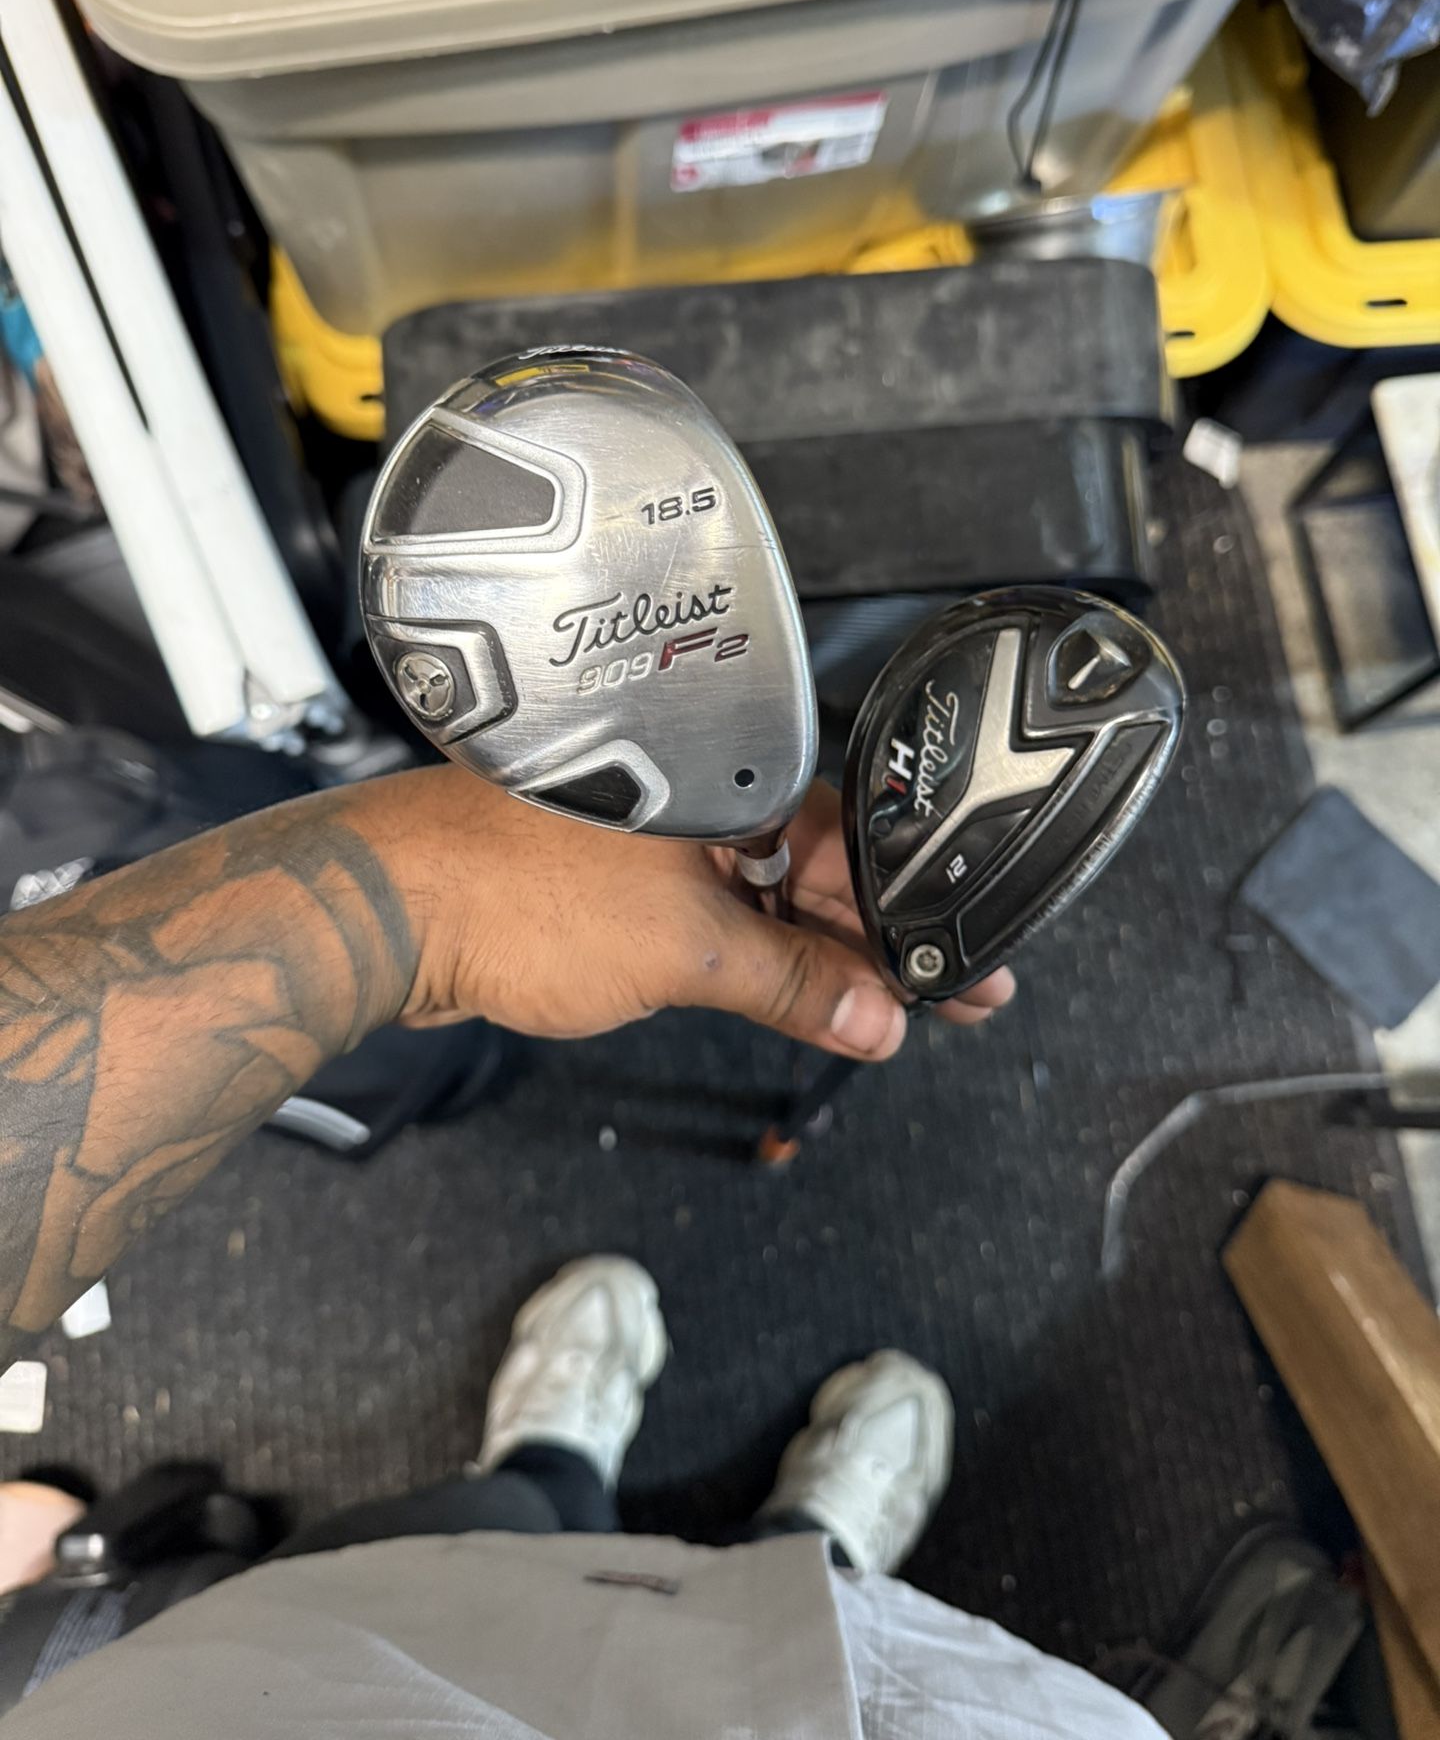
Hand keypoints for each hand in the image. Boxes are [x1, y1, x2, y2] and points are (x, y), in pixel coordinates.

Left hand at [380, 766, 1014, 1060]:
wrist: (396, 910)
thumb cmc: (515, 893)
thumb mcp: (685, 952)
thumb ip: (790, 986)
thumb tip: (873, 1016)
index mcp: (730, 788)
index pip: (853, 849)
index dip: (912, 914)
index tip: (962, 968)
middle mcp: (699, 807)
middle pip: (817, 878)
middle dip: (880, 945)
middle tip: (950, 999)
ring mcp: (658, 848)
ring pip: (765, 905)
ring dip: (820, 964)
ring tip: (885, 1017)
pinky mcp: (619, 889)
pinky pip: (714, 924)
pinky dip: (757, 965)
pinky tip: (795, 1003)